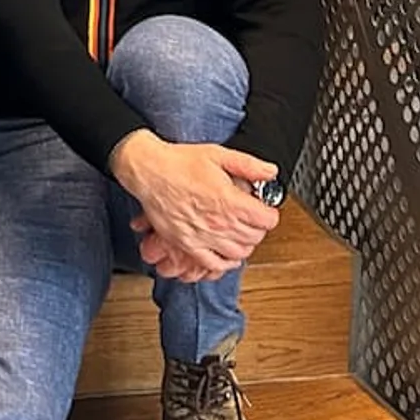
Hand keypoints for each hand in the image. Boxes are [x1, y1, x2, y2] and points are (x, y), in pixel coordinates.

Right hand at [109, 133, 280, 276]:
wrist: (149, 171)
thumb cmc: (179, 162)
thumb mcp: (219, 154)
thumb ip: (249, 165)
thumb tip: (270, 172)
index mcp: (229, 201)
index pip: (266, 220)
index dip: (269, 213)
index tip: (265, 209)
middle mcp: (218, 223)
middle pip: (255, 238)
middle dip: (258, 228)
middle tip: (253, 218)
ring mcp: (203, 237)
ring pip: (239, 253)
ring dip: (245, 245)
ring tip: (241, 233)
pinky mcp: (187, 245)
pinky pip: (213, 265)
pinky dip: (225, 264)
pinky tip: (227, 255)